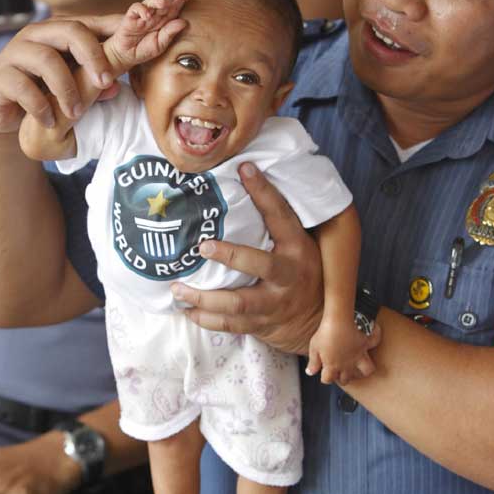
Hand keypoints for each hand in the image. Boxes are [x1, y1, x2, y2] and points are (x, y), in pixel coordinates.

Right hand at [0, 13, 121, 134]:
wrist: (2, 110)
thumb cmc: (44, 91)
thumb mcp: (74, 85)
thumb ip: (94, 82)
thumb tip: (115, 87)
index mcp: (60, 32)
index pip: (92, 23)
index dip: (115, 32)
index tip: (135, 50)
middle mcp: (37, 35)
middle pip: (70, 30)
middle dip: (93, 57)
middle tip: (106, 83)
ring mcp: (15, 53)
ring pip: (46, 58)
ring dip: (66, 88)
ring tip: (76, 113)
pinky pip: (22, 86)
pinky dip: (40, 106)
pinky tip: (49, 121)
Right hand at [104, 0, 188, 72]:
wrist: (126, 55)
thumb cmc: (144, 49)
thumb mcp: (160, 44)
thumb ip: (170, 33)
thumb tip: (184, 22)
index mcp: (164, 20)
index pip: (173, 7)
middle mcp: (155, 15)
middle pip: (164, 1)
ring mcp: (143, 14)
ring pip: (151, 2)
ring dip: (158, 1)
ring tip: (164, 3)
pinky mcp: (131, 16)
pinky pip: (136, 7)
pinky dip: (142, 9)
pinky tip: (147, 15)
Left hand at [170, 163, 323, 354]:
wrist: (316, 322)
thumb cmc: (301, 273)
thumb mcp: (300, 246)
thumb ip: (276, 225)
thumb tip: (244, 182)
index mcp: (297, 248)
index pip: (280, 216)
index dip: (264, 192)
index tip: (244, 169)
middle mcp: (288, 275)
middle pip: (259, 265)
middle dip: (230, 256)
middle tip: (202, 247)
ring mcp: (274, 303)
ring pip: (237, 303)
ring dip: (204, 297)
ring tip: (178, 288)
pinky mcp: (261, 324)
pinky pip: (229, 325)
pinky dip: (205, 319)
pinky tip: (186, 310)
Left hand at [306, 319, 380, 384]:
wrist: (337, 320)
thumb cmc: (325, 333)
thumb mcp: (314, 348)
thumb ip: (313, 362)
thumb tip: (310, 372)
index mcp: (333, 366)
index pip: (328, 379)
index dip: (324, 377)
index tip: (323, 372)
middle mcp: (347, 364)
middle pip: (346, 379)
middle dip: (341, 377)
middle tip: (338, 370)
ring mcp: (359, 355)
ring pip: (367, 370)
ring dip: (363, 371)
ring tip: (358, 367)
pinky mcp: (365, 344)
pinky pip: (375, 342)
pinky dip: (375, 339)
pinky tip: (372, 338)